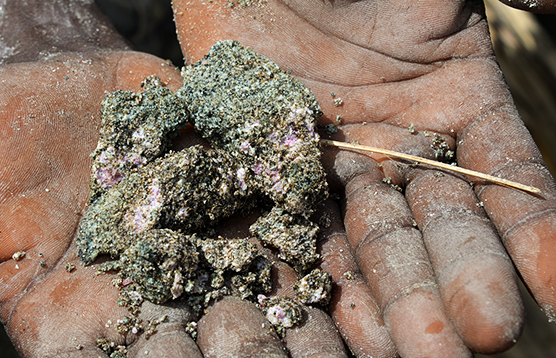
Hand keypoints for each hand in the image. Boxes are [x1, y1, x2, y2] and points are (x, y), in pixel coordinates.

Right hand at [0, 52, 349, 356]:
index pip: (105, 357)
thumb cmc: (0, 127)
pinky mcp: (236, 205)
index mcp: (72, 304)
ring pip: (245, 303)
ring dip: (279, 332)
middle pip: (189, 344)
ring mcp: (200, 249)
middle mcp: (146, 289)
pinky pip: (277, 238)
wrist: (64, 75)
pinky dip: (305, 261)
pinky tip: (339, 286)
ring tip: (318, 355)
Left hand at [170, 0, 555, 355]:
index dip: (535, 233)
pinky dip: (306, 271)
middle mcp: (400, 141)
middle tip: (480, 342)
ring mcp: (333, 159)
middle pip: (436, 224)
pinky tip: (323, 317)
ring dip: (391, 297)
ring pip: (368, 240)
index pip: (506, 177)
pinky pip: (290, 226)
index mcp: (456, 98)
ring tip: (411, 351)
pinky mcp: (269, 165)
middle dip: (458, 280)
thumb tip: (552, 2)